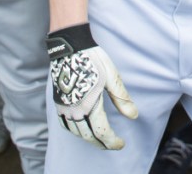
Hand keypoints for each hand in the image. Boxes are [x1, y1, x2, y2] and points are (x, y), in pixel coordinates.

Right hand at [46, 25, 137, 148]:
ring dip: (88, 137)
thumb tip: (134, 116)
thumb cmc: (93, 60)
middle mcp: (73, 110)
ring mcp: (63, 107)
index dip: (112, 141)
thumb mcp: (112, 77)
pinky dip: (75, 130)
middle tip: (112, 143)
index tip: (121, 144)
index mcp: (88, 106)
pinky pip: (65, 124)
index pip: (102, 132)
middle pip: (88, 136)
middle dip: (101, 143)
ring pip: (76, 132)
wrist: (70, 47)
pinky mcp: (58, 102)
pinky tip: (82, 126)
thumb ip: (122, 99)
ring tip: (100, 137)